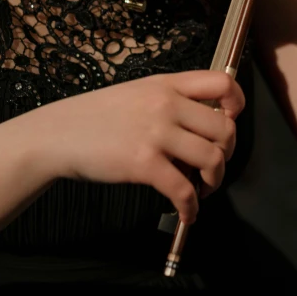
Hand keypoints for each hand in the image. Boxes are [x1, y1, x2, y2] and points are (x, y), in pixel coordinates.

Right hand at [29, 70, 244, 224]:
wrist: (58, 133)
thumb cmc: (97, 115)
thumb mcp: (138, 92)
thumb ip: (170, 99)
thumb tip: (206, 121)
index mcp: (167, 84)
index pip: (222, 82)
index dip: (237, 104)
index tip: (231, 121)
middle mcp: (166, 104)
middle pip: (224, 128)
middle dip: (227, 152)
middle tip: (214, 164)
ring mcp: (156, 133)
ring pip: (212, 159)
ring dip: (215, 180)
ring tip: (203, 187)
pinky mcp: (144, 163)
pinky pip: (184, 190)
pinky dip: (191, 208)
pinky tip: (186, 213)